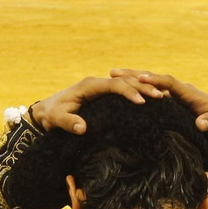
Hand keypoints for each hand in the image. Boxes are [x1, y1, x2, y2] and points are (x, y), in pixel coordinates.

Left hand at [30, 75, 165, 133]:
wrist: (45, 112)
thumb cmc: (52, 116)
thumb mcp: (56, 120)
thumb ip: (69, 123)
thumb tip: (83, 128)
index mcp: (88, 86)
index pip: (113, 85)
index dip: (128, 92)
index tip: (142, 102)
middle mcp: (96, 83)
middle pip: (124, 81)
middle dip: (143, 87)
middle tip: (161, 96)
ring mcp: (100, 87)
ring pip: (126, 83)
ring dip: (144, 88)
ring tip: (162, 96)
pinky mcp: (103, 94)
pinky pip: (124, 89)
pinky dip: (138, 92)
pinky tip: (151, 99)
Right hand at [108, 70, 207, 136]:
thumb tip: (200, 123)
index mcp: (189, 92)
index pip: (169, 83)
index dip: (156, 81)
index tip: (141, 79)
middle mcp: (179, 90)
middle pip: (155, 78)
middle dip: (136, 74)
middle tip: (114, 72)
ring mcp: (174, 95)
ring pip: (150, 84)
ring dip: (132, 79)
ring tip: (112, 76)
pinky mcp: (170, 102)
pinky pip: (151, 93)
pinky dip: (137, 89)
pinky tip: (122, 90)